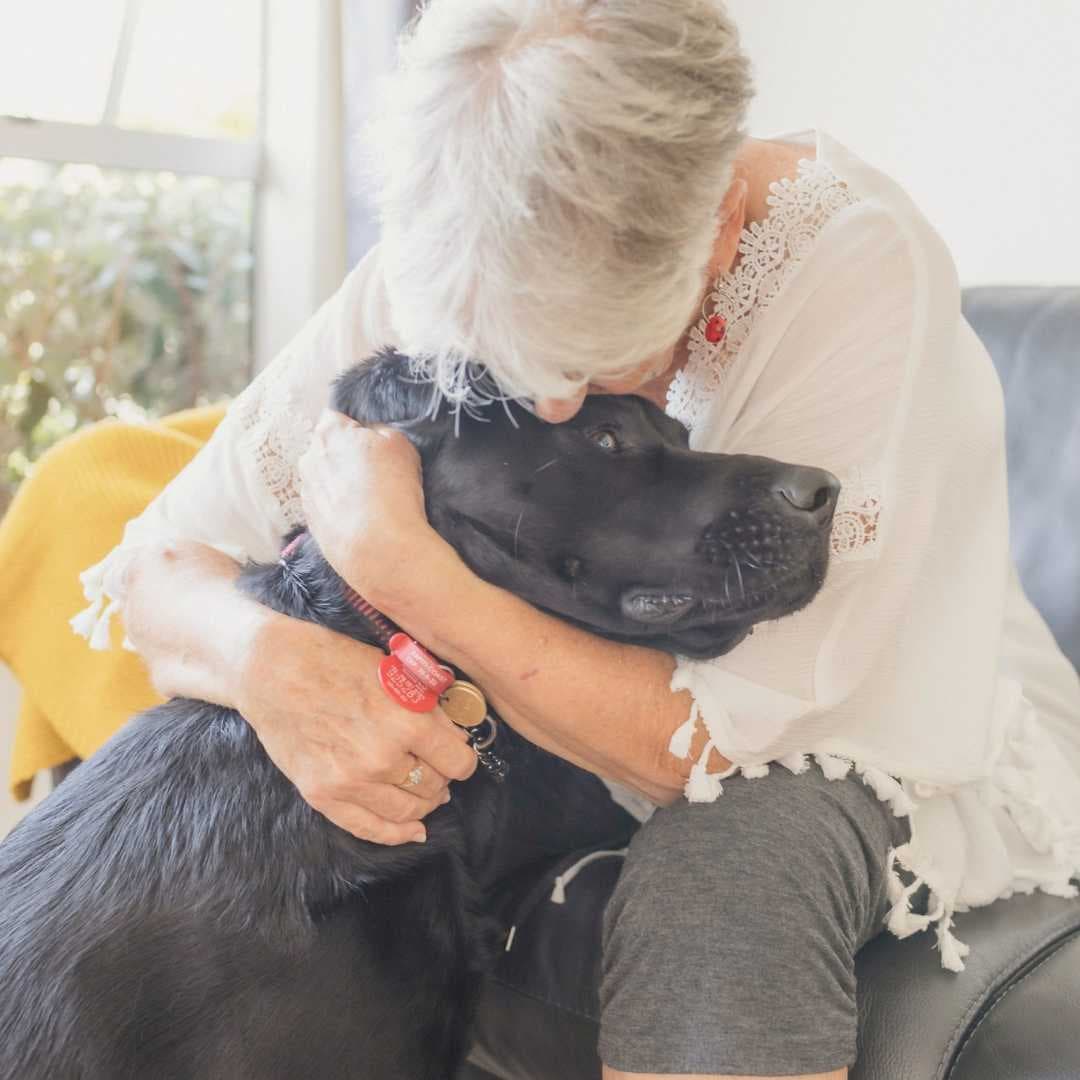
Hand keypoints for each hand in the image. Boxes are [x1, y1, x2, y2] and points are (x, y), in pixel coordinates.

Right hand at [237, 612, 478, 843]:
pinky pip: (369, 828)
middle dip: (442, 777)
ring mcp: (350, 781)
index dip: (463, 758)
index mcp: (407, 721)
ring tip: (425, 790)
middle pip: (435, 786)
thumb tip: (457, 738)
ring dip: (423, 803)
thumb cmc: (334, 659)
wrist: (271, 669)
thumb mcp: (393, 672)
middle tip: (436, 767)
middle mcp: (383, 757)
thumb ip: (428, 708)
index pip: (459, 762)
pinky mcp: (322, 795)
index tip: (458, 755)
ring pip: (408, 811)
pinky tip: (413, 830)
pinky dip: (396, 833)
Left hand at [298, 410, 447, 600]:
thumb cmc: (393, 490)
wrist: (380, 549)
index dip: (357, 428)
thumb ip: (379, 431)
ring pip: (325, 479)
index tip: (374, 444)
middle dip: (346, 456)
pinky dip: (340, 510)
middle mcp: (308, 460)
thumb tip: (370, 437)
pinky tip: (362, 520)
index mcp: (328, 433)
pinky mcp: (311, 523)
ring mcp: (306, 494)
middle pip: (327, 449)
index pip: (336, 418)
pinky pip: (326, 507)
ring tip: (371, 501)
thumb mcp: (400, 444)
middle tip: (376, 473)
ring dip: (342, 485)